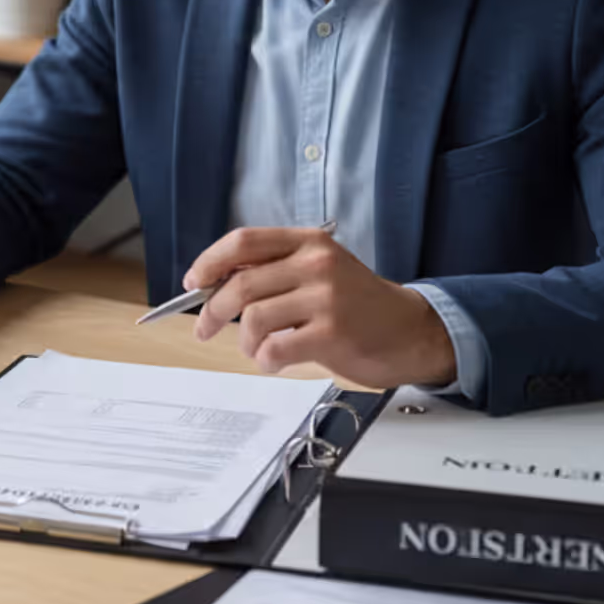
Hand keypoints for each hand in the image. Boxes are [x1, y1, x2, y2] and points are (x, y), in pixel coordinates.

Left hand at [185, 227, 456, 388]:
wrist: (411, 331)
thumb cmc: (358, 306)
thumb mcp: (320, 271)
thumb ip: (276, 270)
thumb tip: (215, 282)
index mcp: (310, 242)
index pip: (244, 241)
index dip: (210, 261)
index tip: (192, 282)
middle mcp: (317, 263)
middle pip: (240, 283)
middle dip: (212, 311)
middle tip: (205, 329)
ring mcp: (326, 298)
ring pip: (252, 319)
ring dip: (244, 342)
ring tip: (257, 350)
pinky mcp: (332, 334)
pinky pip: (273, 348)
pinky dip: (264, 360)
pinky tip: (274, 362)